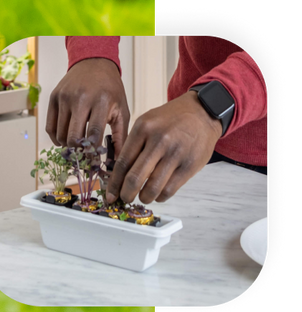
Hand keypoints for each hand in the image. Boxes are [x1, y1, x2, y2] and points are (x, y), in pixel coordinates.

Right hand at [46, 57, 130, 155]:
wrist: (93, 64)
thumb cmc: (110, 89)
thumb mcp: (121, 110)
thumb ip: (120, 136)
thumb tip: (118, 161)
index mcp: (101, 101)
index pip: (93, 134)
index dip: (92, 152)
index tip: (95, 161)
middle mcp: (80, 98)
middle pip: (73, 136)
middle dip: (79, 151)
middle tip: (84, 156)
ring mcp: (64, 97)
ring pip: (60, 134)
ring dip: (68, 146)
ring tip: (77, 147)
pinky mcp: (53, 97)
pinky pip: (50, 126)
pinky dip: (56, 138)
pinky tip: (65, 139)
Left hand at [106, 91, 222, 203]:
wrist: (201, 113)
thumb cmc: (170, 119)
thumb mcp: (146, 122)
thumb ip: (133, 144)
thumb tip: (119, 172)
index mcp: (143, 129)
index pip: (123, 162)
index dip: (114, 182)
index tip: (110, 193)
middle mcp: (159, 141)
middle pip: (135, 177)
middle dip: (126, 193)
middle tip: (124, 199)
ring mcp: (175, 154)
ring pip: (153, 187)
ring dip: (144, 197)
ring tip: (142, 197)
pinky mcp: (190, 166)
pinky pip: (170, 189)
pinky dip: (161, 196)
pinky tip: (158, 194)